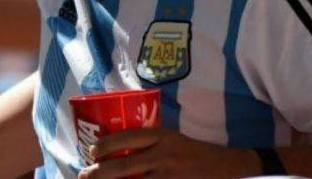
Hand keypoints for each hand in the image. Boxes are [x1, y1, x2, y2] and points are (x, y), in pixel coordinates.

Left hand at [77, 129, 256, 177]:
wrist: (227, 169)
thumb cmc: (194, 153)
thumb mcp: (172, 139)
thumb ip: (150, 142)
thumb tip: (116, 150)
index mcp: (163, 136)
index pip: (128, 138)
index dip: (106, 145)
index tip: (92, 152)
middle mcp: (165, 155)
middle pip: (124, 167)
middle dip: (100, 173)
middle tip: (85, 175)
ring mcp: (170, 176)